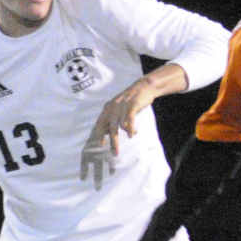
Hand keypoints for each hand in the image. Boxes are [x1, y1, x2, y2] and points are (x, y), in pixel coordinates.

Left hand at [80, 65, 188, 187]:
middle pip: (107, 127)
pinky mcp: (132, 104)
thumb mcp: (119, 110)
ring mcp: (122, 105)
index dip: (97, 137)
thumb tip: (109, 134)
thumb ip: (114, 121)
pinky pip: (129, 118)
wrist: (144, 86)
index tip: (99, 146)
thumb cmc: (131, 101)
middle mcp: (112, 107)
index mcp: (107, 109)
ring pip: (117, 125)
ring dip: (117, 139)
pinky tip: (131, 135)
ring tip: (118, 152)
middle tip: (113, 154)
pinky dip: (130, 128)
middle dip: (109, 142)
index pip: (99, 125)